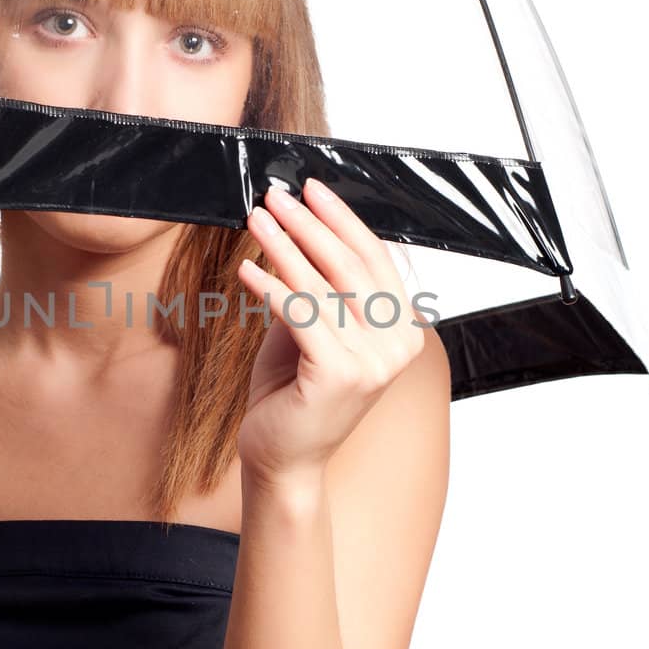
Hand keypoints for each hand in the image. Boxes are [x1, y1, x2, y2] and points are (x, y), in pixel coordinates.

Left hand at [236, 178, 423, 483]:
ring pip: (322, 285)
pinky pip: (300, 314)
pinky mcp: (339, 374)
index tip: (311, 189)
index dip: (342, 219)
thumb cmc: (294, 393)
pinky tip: (246, 268)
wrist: (283, 458)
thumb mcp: (311, 330)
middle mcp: (397, 346)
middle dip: (309, 224)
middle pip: (350, 266)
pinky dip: (271, 287)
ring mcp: (373, 363)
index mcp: (402, 331)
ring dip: (284, 246)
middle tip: (276, 196)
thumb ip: (316, 289)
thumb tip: (295, 230)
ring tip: (257, 219)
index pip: (375, 259)